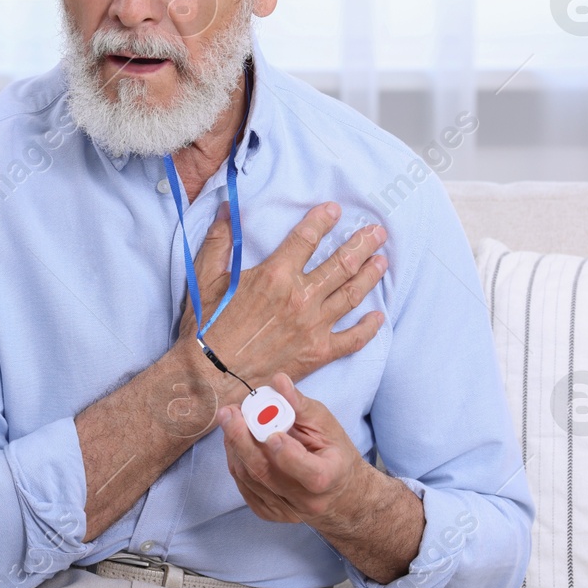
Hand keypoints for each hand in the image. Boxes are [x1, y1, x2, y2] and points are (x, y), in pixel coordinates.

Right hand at [177, 201, 386, 396]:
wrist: (209, 377)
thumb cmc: (205, 328)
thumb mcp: (205, 278)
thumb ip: (219, 242)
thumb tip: (225, 210)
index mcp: (274, 275)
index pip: (306, 238)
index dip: (322, 220)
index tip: (336, 210)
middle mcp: (300, 297)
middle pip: (341, 263)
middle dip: (362, 244)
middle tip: (377, 232)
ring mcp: (313, 326)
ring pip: (351, 294)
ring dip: (370, 275)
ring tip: (382, 261)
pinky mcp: (318, 352)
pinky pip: (352, 339)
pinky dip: (368, 328)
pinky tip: (378, 316)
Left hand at [214, 373, 425, 582]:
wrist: (337, 492)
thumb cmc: (332, 452)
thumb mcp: (325, 424)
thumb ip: (299, 404)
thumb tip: (279, 380)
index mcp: (329, 477)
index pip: (308, 472)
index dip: (287, 454)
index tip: (271, 433)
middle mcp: (307, 500)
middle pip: (267, 474)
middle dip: (242, 439)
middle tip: (229, 413)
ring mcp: (286, 510)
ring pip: (250, 478)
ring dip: (234, 446)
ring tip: (231, 421)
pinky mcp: (269, 513)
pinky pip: (244, 487)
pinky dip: (236, 461)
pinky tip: (236, 442)